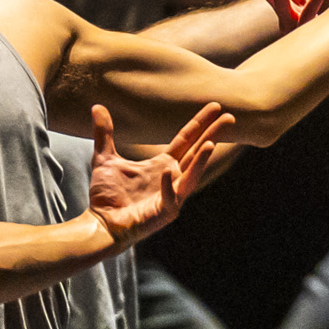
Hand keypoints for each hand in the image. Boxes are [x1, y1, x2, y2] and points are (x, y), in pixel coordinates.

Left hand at [84, 102, 240, 243]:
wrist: (99, 222)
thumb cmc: (106, 195)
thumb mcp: (105, 158)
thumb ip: (104, 133)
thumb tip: (97, 106)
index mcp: (164, 164)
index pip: (187, 139)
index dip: (200, 122)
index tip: (216, 106)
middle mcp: (173, 178)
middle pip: (197, 153)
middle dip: (214, 135)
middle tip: (231, 118)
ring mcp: (172, 196)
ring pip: (192, 176)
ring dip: (201, 161)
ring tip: (211, 144)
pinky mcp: (164, 213)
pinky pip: (171, 197)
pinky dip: (169, 184)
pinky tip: (168, 170)